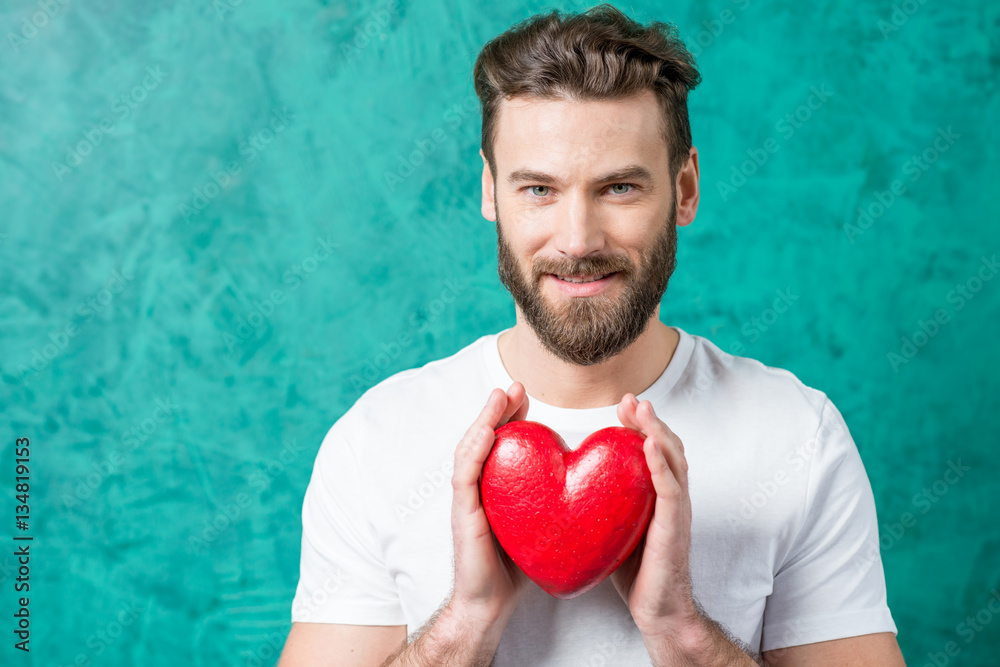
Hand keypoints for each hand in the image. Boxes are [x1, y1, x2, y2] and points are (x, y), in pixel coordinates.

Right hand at [448, 382, 529, 626]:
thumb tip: (586, 479)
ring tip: (500, 396)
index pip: (501, 443)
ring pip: (471, 448)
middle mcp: (478, 487)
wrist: (491, 605)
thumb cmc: (517, 566)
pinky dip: (475, 449)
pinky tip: (487, 432)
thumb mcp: (540, 523)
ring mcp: (467, 498)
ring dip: (484, 419)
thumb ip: (552, 499)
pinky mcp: (462, 512)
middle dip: (498, 409)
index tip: (527, 395)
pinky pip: (465, 475)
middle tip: (515, 385)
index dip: (511, 416)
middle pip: (484, 437)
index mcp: (496, 487)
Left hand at [610, 394, 700, 641]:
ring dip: (657, 431)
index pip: (653, 451)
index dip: (640, 426)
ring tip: (642, 410)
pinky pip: (671, 490)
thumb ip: (604, 503)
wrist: (658, 611)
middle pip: (666, 447)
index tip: (622, 406)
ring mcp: (677, 511)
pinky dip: (661, 464)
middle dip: (648, 420)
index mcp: (657, 496)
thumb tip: (567, 484)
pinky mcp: (674, 528)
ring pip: (673, 460)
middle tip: (630, 400)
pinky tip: (649, 445)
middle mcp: (672, 498)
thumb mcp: (616, 527)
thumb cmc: (634, 572)